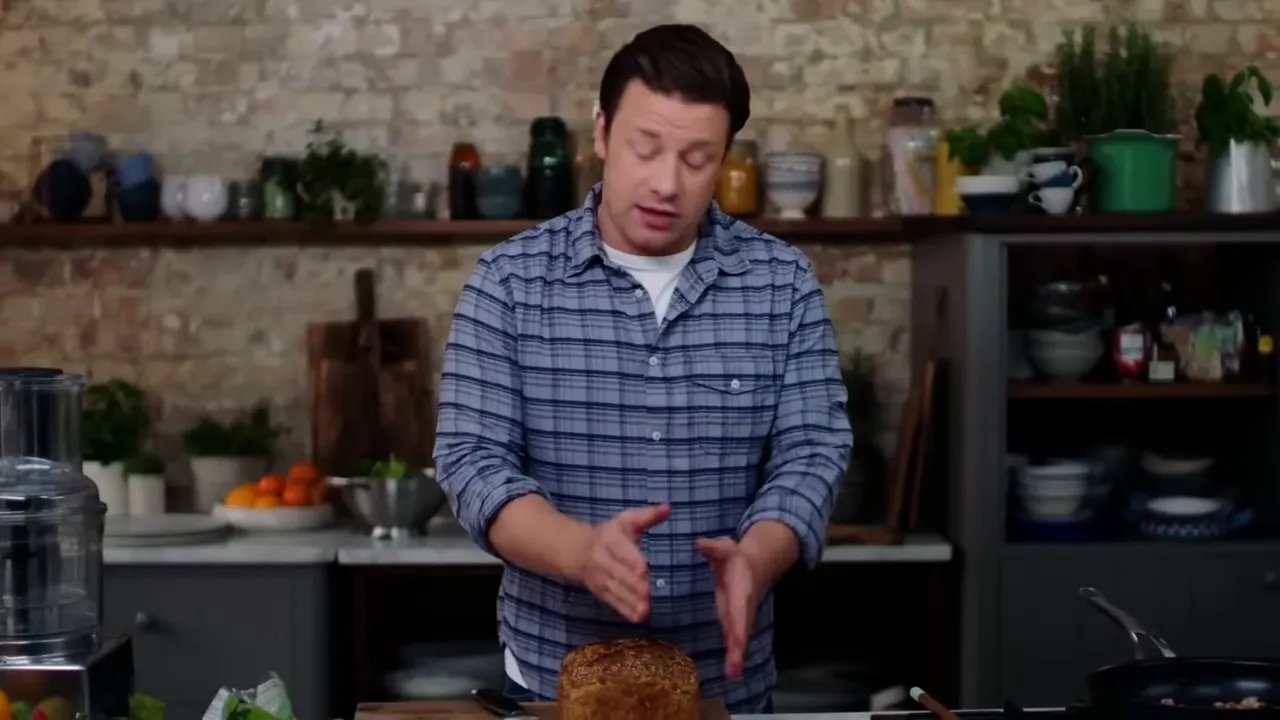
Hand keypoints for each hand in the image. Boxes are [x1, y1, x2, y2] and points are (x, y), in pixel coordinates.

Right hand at [579, 503, 669, 622]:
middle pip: (618, 573)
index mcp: (610, 538)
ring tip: (645, 610)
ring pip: (615, 590)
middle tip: (647, 594)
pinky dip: (625, 610)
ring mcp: (600, 578)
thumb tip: (668, 507)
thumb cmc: (610, 534)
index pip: (621, 550)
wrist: (577, 551)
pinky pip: (613, 602)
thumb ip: (648, 516)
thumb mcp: (626, 521)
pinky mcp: (601, 592)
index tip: (643, 570)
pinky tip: (638, 618)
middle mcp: (602, 559)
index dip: (631, 560)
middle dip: (632, 585)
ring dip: (630, 601)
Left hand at [696, 537, 762, 679]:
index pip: (740, 610)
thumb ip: (712, 548)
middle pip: (742, 630)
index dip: (739, 626)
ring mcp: (740, 615)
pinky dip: (734, 654)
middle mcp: (742, 606)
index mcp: (740, 589)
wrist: (753, 564)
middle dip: (738, 650)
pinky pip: (734, 638)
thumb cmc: (734, 556)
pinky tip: (731, 671)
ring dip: (737, 657)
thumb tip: (699, 543)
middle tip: (734, 671)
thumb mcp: (724, 548)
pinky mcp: (734, 621)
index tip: (738, 642)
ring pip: (740, 638)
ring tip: (732, 675)